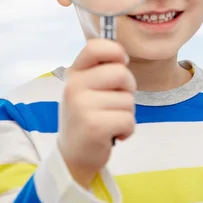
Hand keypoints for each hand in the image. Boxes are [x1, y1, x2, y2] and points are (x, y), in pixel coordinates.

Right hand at [58, 38, 136, 187]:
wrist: (73, 156)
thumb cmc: (87, 117)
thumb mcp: (86, 89)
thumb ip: (100, 71)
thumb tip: (122, 55)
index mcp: (74, 73)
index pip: (95, 47)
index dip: (115, 51)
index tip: (121, 63)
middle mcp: (74, 86)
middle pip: (121, 73)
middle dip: (128, 89)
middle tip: (116, 103)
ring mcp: (82, 106)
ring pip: (128, 100)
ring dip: (126, 113)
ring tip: (110, 121)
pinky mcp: (93, 126)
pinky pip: (128, 119)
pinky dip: (127, 129)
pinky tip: (114, 134)